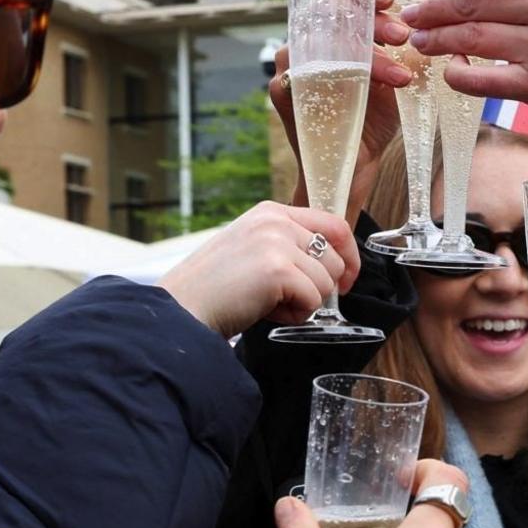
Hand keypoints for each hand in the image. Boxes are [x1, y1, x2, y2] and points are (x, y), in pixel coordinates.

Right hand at [158, 201, 358, 337]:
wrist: (180, 309)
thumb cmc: (214, 289)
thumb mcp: (253, 250)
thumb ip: (288, 247)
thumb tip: (332, 265)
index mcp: (271, 212)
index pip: (334, 224)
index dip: (347, 257)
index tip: (344, 280)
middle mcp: (276, 221)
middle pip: (335, 258)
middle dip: (320, 287)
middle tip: (285, 299)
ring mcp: (278, 242)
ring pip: (326, 283)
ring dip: (303, 303)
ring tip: (268, 303)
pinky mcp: (278, 269)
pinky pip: (313, 301)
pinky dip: (293, 315)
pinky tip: (265, 311)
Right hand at [270, 0, 416, 223]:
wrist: (354, 164)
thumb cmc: (375, 116)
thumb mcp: (395, 74)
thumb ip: (401, 46)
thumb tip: (427, 20)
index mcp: (328, 29)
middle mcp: (304, 40)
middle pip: (327, 6)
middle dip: (369, 17)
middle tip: (402, 35)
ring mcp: (289, 64)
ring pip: (323, 39)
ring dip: (368, 52)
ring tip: (401, 74)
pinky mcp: (282, 90)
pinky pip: (310, 71)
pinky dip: (349, 77)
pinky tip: (381, 88)